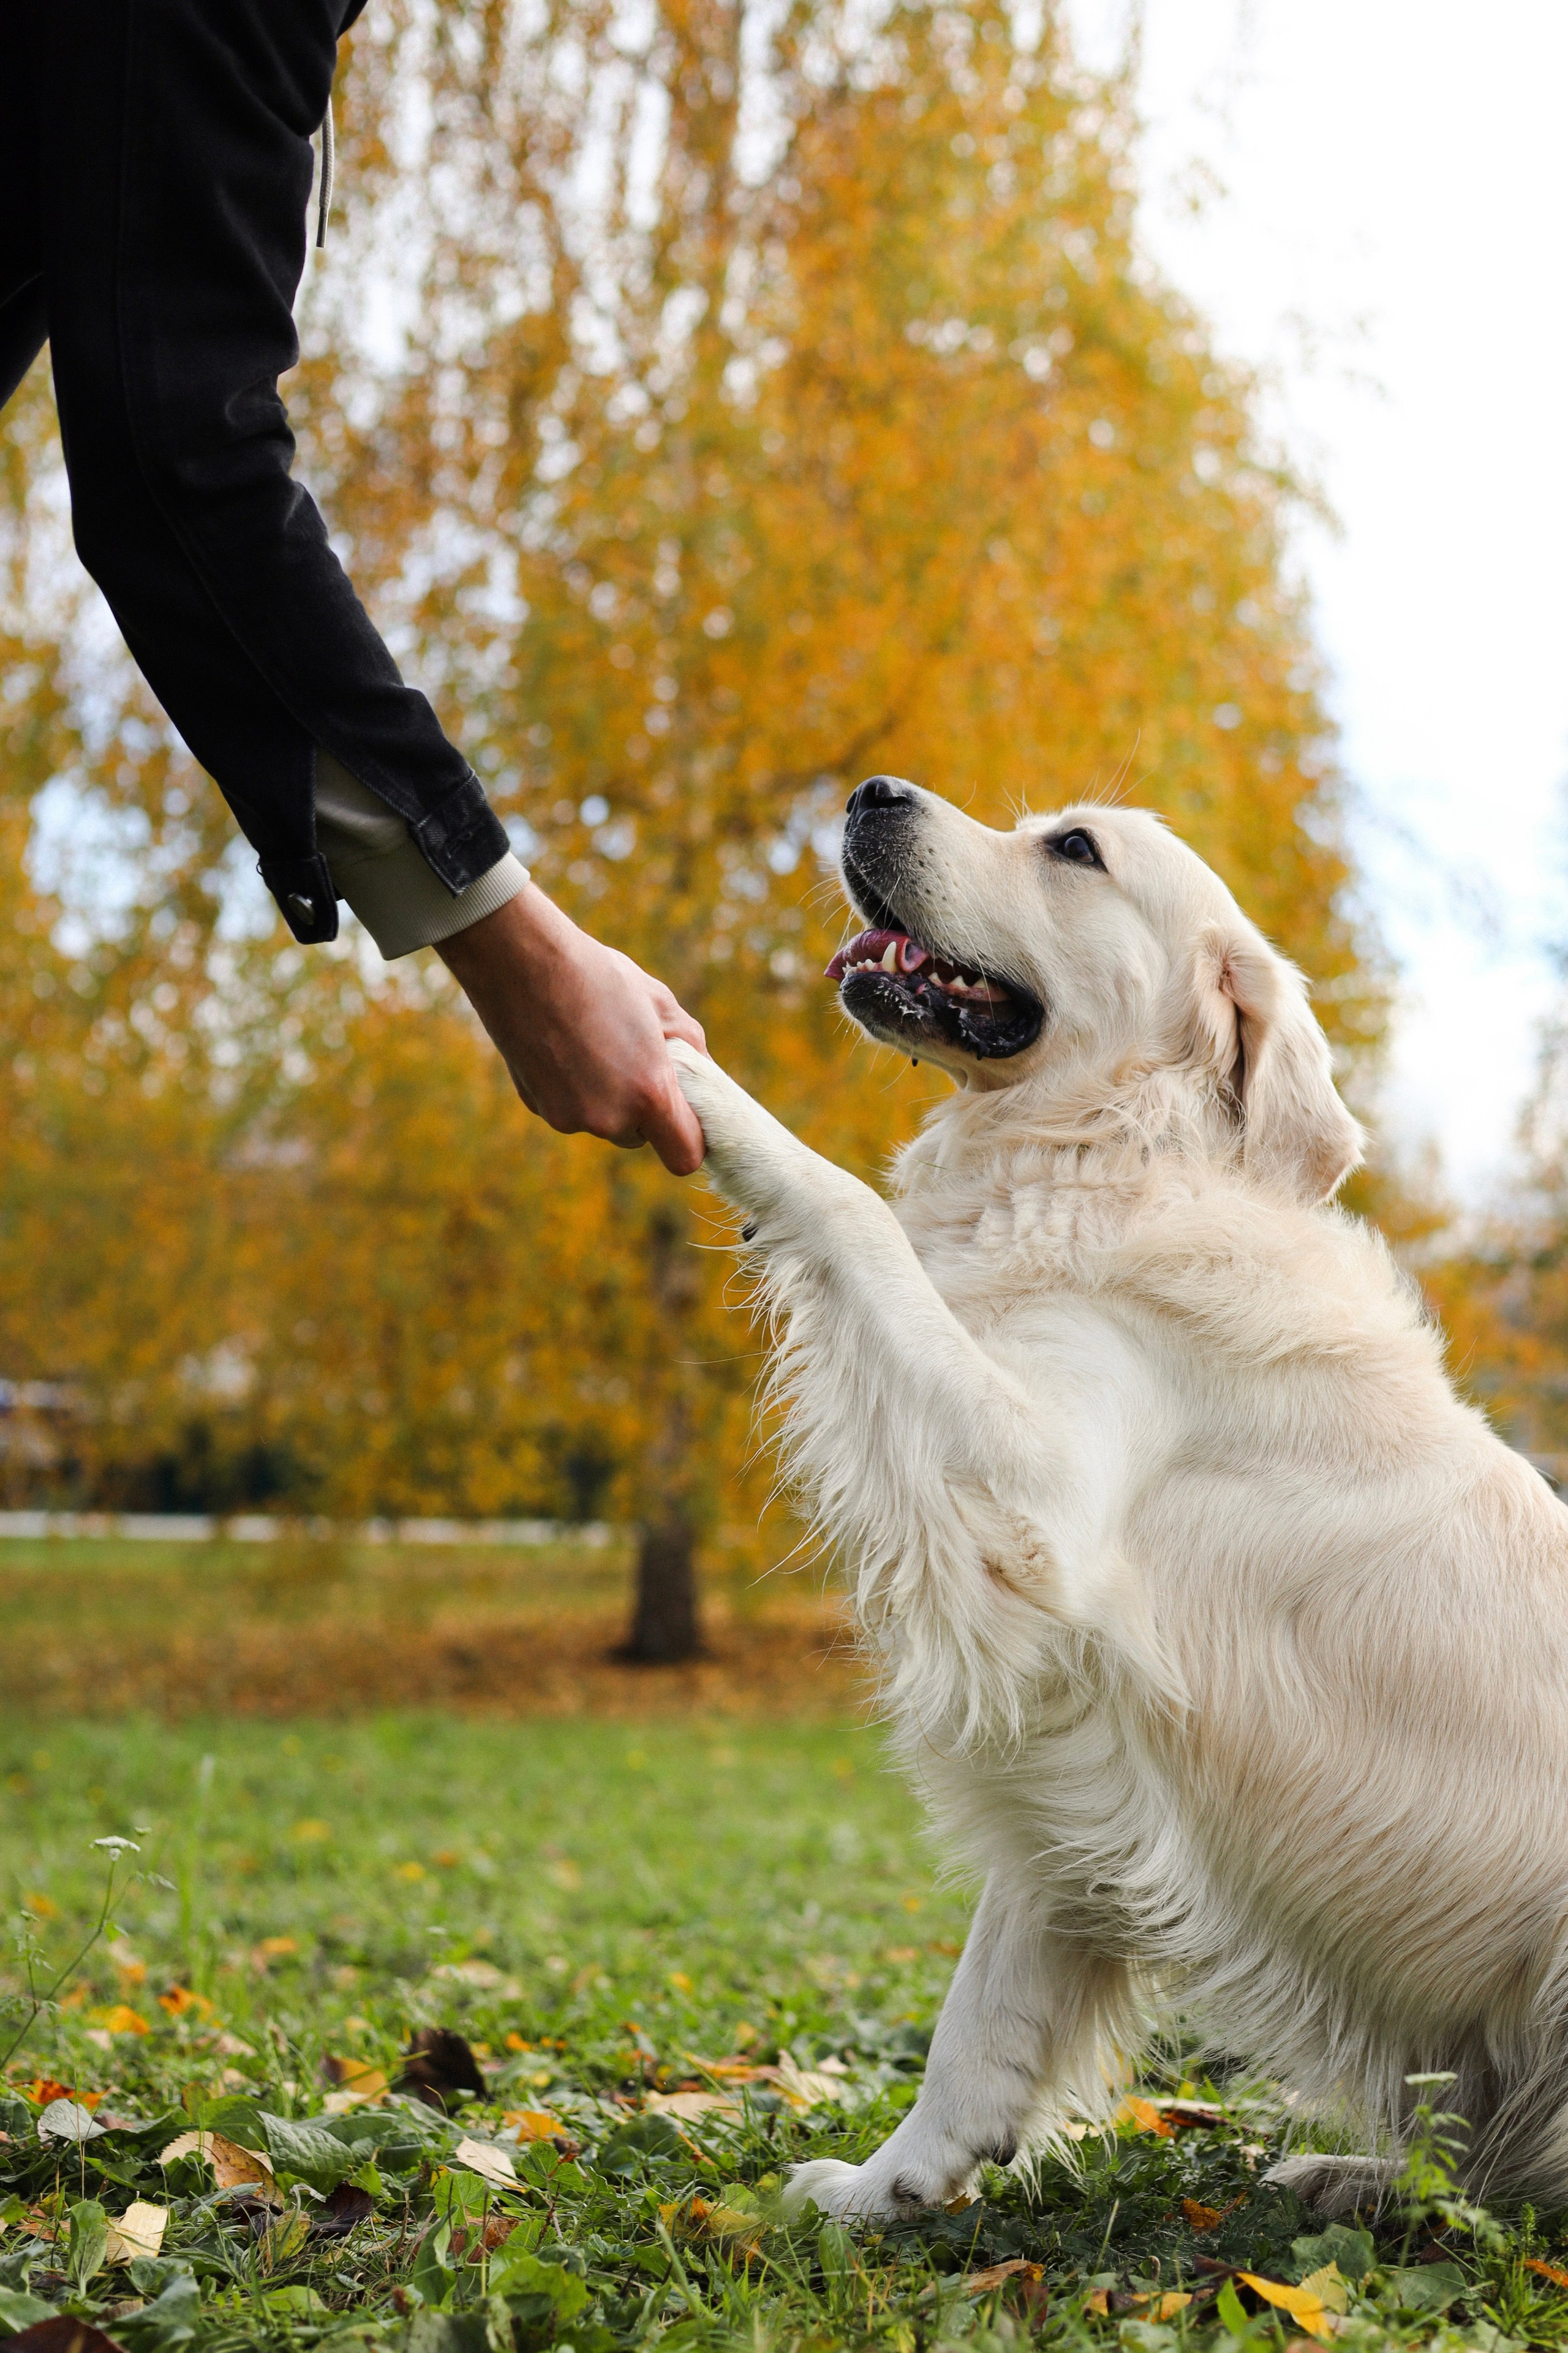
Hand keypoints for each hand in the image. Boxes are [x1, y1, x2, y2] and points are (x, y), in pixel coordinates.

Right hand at [436, 884, 707, 1174]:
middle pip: (640, 1137)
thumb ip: (691, 1052)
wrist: (521, 961)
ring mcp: (568, 1117)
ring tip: (593, 1042)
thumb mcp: (661, 1004)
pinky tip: (562, 1045)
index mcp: (650, 1094)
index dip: (692, 1141)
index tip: (687, 1119)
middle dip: (643, 1110)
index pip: (685, 1155)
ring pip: (602, 1122)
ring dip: (606, 1098)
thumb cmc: (598, 976)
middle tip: (633, 1060)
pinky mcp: (537, 1108)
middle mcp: (609, 1118)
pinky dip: (572, 1089)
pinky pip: (569, 1109)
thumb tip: (703, 1080)